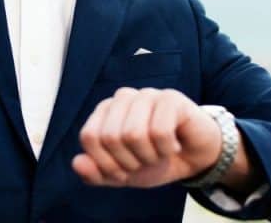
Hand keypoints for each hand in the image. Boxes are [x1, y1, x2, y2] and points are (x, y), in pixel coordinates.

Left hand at [71, 87, 223, 187]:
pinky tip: (174, 146)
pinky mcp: (171, 98)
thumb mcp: (122, 174)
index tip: (124, 170)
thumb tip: (77, 163)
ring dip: (150, 156)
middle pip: (111, 137)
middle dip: (131, 161)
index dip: (106, 163)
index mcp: (105, 112)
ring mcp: (146, 94)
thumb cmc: (154, 160)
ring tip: (160, 153)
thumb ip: (95, 173)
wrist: (193, 159)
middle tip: (146, 160)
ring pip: (134, 134)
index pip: (89, 137)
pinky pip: (160, 131)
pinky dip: (167, 149)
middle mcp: (122, 98)